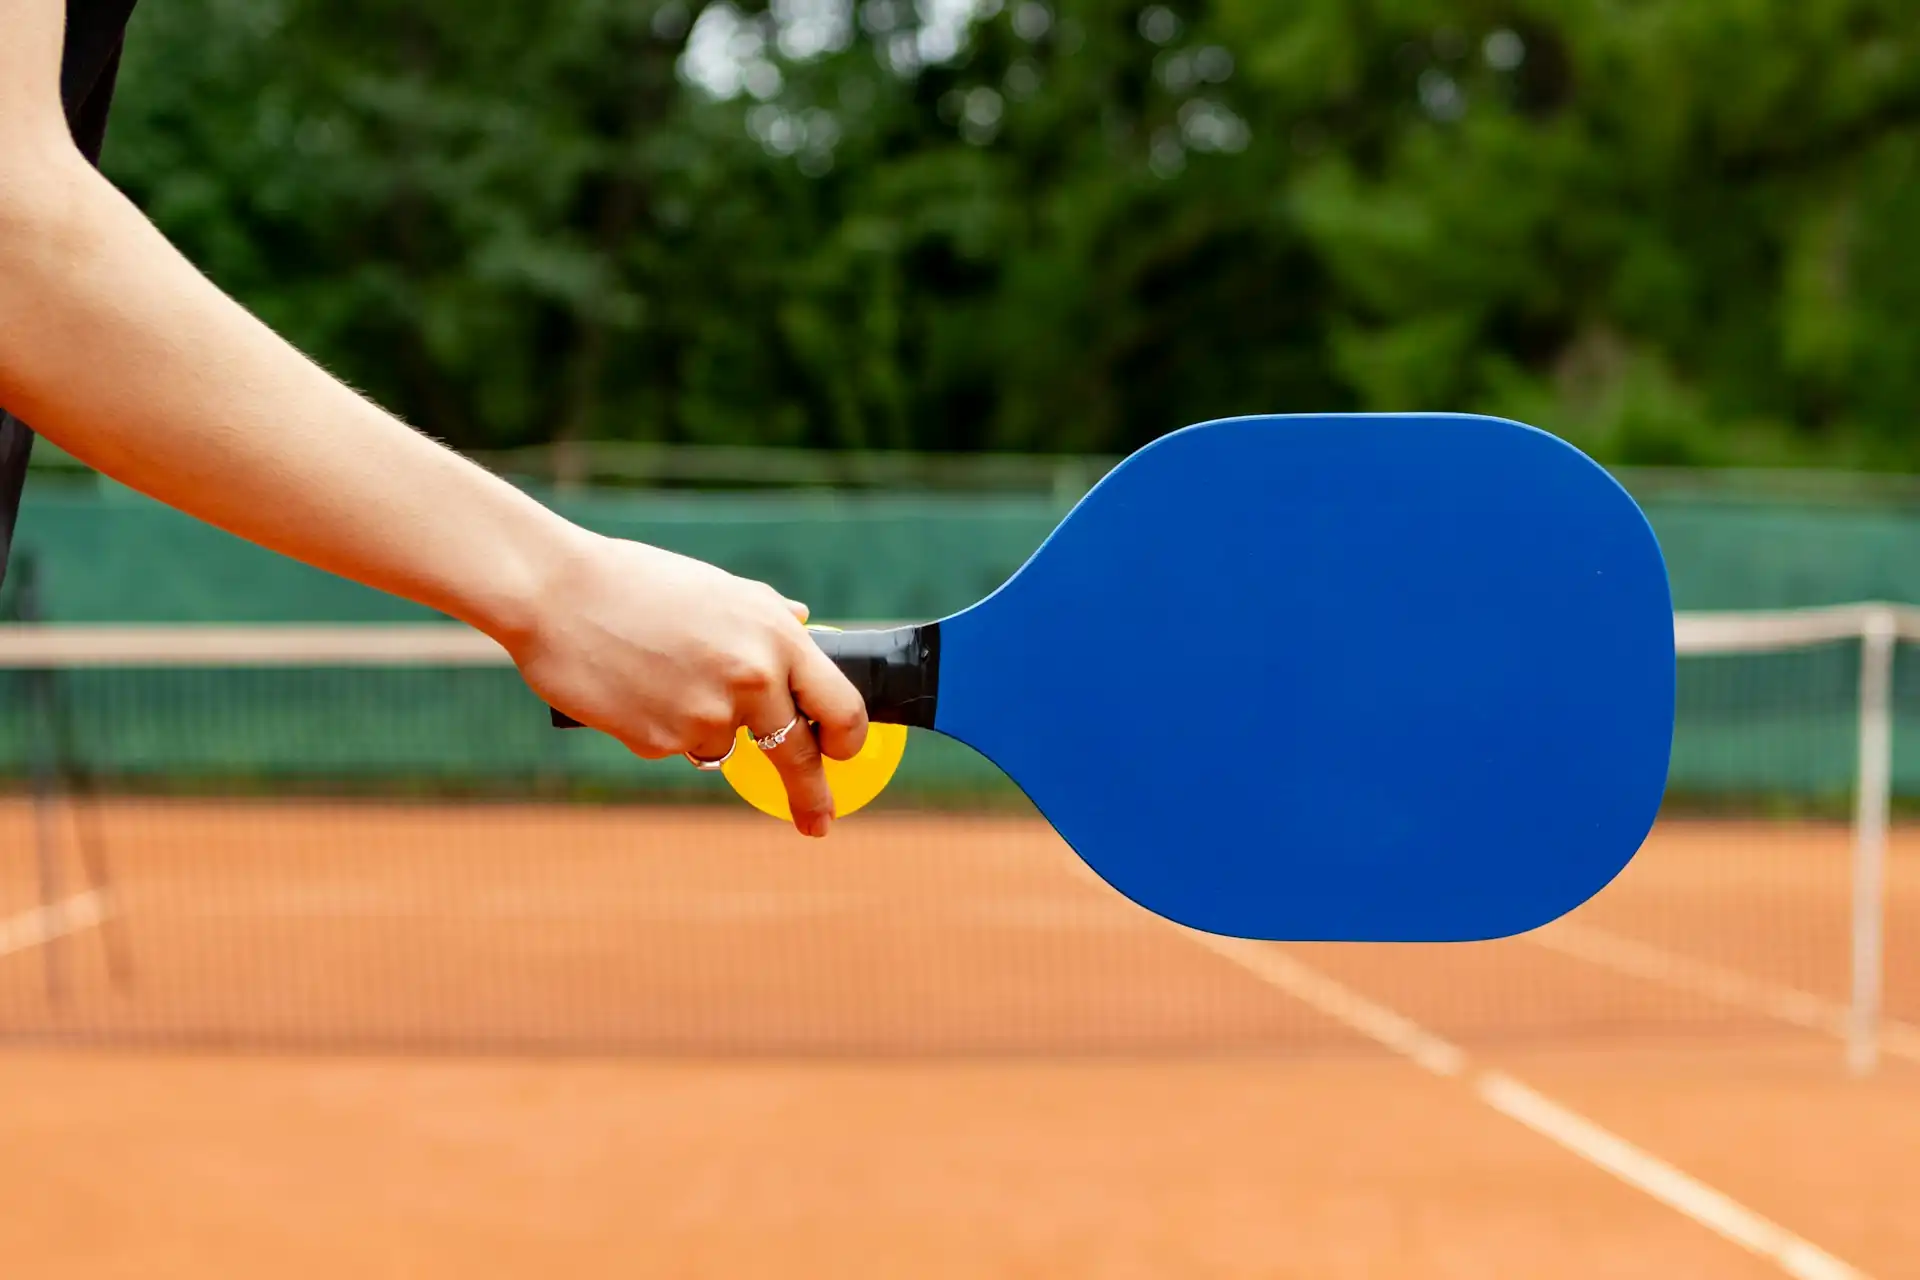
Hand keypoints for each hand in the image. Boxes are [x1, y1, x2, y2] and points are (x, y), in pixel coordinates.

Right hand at [506, 531, 868, 836]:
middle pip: (798, 753)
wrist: (554, 594)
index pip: (841, 705)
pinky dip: (661, 728)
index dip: (848, 738)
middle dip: (811, 794)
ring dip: (703, 726)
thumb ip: (768, 615)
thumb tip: (806, 623)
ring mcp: (708, 715)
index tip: (845, 754)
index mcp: (775, 636)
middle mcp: (753, 679)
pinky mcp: (663, 742)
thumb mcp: (718, 589)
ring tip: (659, 675)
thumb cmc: (636, 582)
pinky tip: (631, 688)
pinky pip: (677, 747)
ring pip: (725, 747)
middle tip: (819, 821)